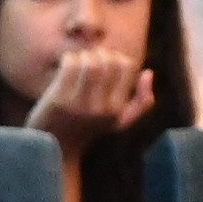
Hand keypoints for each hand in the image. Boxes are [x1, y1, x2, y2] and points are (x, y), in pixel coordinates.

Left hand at [25, 41, 157, 145]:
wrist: (54, 147)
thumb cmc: (87, 129)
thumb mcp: (120, 122)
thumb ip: (142, 102)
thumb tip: (148, 72)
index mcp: (117, 110)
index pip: (127, 66)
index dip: (117, 57)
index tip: (105, 62)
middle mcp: (102, 108)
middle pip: (109, 62)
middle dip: (99, 54)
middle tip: (89, 58)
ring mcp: (80, 104)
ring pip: (91, 62)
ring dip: (84, 55)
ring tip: (78, 60)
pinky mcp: (59, 100)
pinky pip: (70, 65)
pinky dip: (69, 57)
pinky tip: (66, 62)